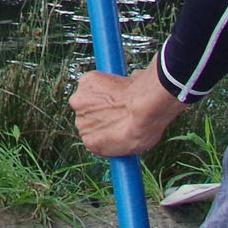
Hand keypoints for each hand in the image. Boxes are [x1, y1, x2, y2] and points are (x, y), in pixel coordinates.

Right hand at [71, 64, 185, 157]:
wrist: (147, 107)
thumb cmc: (145, 127)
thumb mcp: (132, 146)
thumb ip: (118, 140)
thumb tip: (123, 132)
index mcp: (91, 143)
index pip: (92, 135)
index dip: (105, 127)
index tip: (114, 122)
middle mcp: (81, 125)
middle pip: (87, 116)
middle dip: (100, 112)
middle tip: (118, 108)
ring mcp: (80, 102)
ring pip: (87, 98)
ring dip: (99, 96)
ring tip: (119, 96)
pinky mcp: (85, 83)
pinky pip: (91, 81)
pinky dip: (101, 81)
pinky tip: (116, 85)